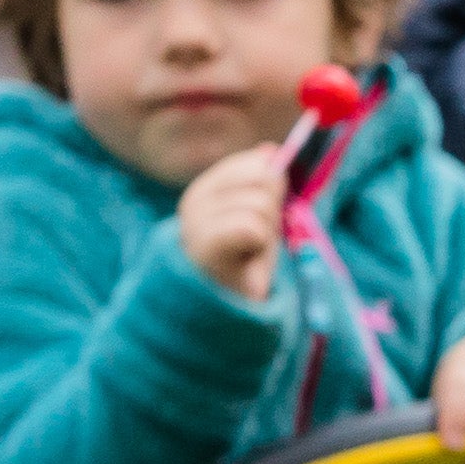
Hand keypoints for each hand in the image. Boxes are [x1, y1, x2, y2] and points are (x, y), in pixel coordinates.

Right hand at [170, 145, 287, 302]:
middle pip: (262, 181)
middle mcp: (192, 205)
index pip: (251, 166)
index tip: (262, 219)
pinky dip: (260, 245)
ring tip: (252, 256)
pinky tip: (249, 265)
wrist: (225, 312)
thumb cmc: (244, 264)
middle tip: (258, 242)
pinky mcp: (203, 251)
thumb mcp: (259, 217)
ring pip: (259, 205)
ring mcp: (194, 228)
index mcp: (204, 193)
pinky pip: (249, 226)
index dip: (271, 190)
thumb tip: (270, 151)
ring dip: (268, 234)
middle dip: (272, 212)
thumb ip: (262, 183)